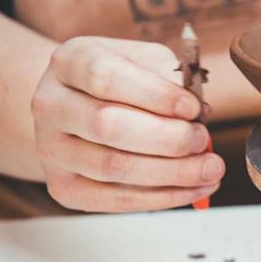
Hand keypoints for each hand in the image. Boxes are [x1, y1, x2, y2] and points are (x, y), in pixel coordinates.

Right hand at [31, 36, 223, 211]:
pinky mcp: (64, 188)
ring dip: (172, 172)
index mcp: (70, 62)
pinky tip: (195, 188)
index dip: (156, 96)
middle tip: (203, 140)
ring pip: (114, 168)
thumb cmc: (120, 81)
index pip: (106, 77)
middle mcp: (51, 105)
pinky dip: (163, 197)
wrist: (76, 107)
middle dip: (168, 138)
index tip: (193, 108)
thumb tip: (199, 111)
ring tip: (210, 168)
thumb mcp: (143, 61)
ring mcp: (51, 150)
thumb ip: (171, 78)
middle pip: (108, 126)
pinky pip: (116, 200)